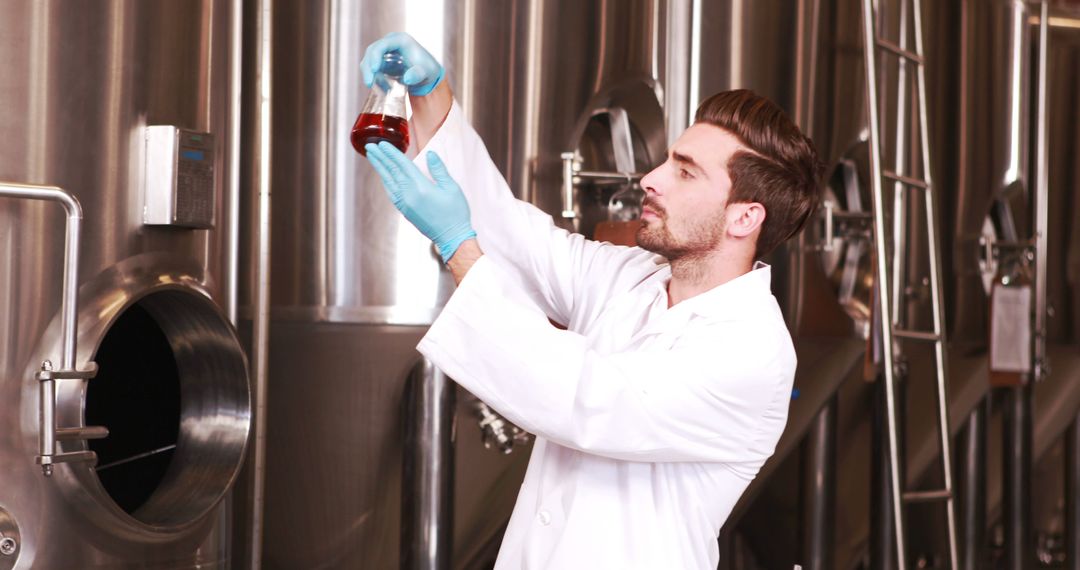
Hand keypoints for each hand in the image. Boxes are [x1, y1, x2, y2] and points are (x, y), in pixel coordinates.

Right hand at [361, 32, 444, 95]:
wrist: (427, 75)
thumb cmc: (428, 70)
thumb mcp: (426, 73)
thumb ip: (417, 75)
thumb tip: (407, 78)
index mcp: (401, 40)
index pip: (383, 45)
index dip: (375, 56)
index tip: (374, 69)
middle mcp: (391, 43)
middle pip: (372, 51)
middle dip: (368, 67)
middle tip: (369, 83)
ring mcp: (385, 51)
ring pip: (369, 60)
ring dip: (369, 74)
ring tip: (378, 88)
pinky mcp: (382, 61)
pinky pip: (372, 68)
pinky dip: (375, 78)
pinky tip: (383, 89)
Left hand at [365, 142, 475, 262]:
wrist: (452, 237)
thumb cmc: (455, 213)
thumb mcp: (452, 188)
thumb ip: (439, 170)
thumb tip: (430, 154)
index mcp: (421, 188)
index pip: (402, 165)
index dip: (392, 153)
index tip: (382, 144)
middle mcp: (409, 195)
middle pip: (392, 172)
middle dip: (380, 158)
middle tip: (371, 146)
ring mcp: (405, 204)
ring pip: (389, 182)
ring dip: (380, 168)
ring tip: (373, 157)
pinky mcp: (405, 211)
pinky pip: (391, 193)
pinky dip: (386, 182)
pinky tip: (384, 176)